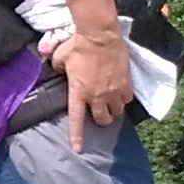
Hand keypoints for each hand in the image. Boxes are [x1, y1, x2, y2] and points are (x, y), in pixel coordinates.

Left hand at [61, 23, 133, 148]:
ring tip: (111, 103)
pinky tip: (121, 92)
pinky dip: (124, 99)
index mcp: (78, 92)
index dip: (77, 136)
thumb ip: (56, 67)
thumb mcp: (60, 57)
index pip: (77, 120)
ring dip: (113, 110)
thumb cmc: (77, 45)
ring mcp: (113, 91)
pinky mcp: (126, 83)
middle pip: (103, 120)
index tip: (78, 149)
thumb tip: (58, 70)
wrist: (99, 34)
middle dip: (101, 120)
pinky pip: (127, 99)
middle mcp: (97, 96)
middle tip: (99, 112)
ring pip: (117, 112)